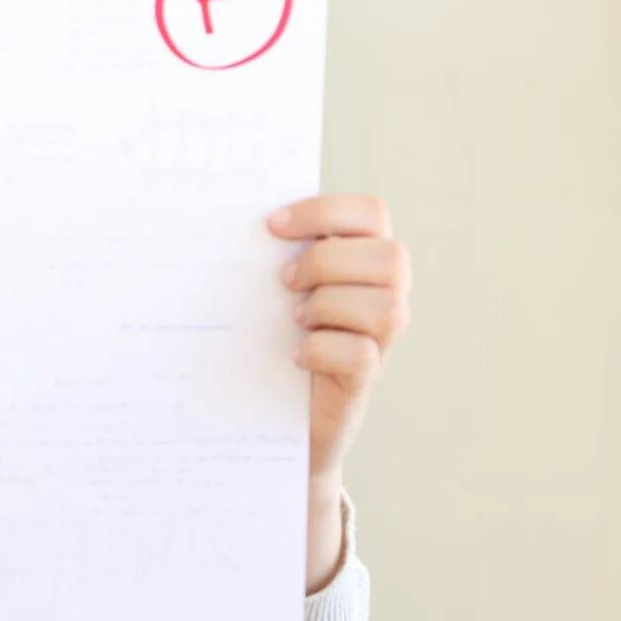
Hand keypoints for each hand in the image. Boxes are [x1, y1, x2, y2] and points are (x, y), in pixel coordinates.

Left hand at [267, 194, 410, 487]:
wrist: (272, 410)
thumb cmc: (273, 334)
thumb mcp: (275, 289)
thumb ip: (276, 253)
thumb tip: (229, 221)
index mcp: (364, 261)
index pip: (371, 214)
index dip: (326, 210)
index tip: (271, 226)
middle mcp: (385, 297)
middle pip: (391, 258)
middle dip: (328, 262)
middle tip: (286, 281)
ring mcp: (380, 340)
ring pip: (387, 307)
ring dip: (329, 306)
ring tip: (295, 319)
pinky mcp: (364, 380)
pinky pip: (361, 355)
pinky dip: (322, 349)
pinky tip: (295, 355)